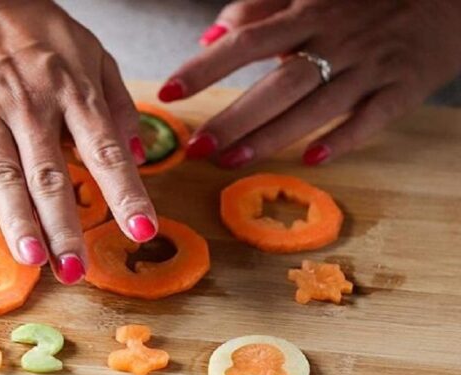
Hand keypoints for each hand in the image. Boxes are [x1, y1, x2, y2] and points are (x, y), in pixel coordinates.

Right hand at [0, 0, 157, 284]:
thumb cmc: (28, 21)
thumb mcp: (88, 49)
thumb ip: (114, 101)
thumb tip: (139, 152)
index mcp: (70, 89)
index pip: (104, 150)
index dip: (125, 192)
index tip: (143, 231)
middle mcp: (28, 102)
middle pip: (50, 173)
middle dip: (66, 226)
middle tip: (76, 271)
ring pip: (1, 171)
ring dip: (17, 219)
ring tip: (31, 259)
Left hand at [161, 0, 460, 166]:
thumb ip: (258, 9)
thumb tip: (208, 37)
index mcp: (308, 13)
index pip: (245, 42)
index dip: (204, 68)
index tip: (167, 92)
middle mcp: (337, 41)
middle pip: (276, 84)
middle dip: (232, 118)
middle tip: (195, 147)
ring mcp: (371, 67)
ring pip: (316, 107)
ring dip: (271, 137)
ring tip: (230, 162)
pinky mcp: (403, 88)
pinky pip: (372, 119)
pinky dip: (343, 139)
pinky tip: (311, 159)